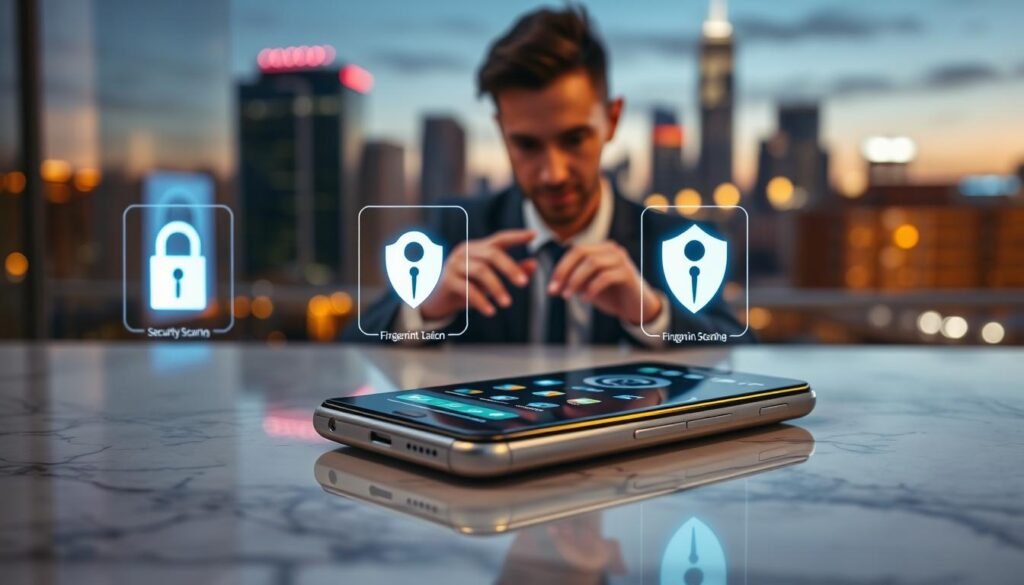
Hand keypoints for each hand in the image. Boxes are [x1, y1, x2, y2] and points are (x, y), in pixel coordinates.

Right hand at [419, 229, 537, 320]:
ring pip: (480, 271)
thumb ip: (511, 271)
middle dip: (510, 268)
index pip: (500, 238)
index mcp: (478, 248)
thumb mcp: (491, 279)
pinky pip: (467, 289)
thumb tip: (534, 264)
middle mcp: (466, 251)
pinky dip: (481, 301)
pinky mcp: (447, 280)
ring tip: (508, 304)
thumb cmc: (468, 286)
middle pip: (492, 254)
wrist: (437, 301)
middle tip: (524, 284)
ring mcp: (454, 264)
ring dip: (497, 288)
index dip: (516, 236)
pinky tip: (491, 312)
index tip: (534, 235)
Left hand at [548, 241, 661, 325]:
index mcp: (601, 249)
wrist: (638, 308)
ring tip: (567, 296)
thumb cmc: (612, 296)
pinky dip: (591, 288)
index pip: (576, 251)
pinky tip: (585, 299)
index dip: (561, 268)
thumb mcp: (589, 287)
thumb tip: (553, 286)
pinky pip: (605, 277)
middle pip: (582, 253)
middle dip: (565, 272)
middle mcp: (612, 250)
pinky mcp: (627, 274)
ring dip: (576, 280)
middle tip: (555, 290)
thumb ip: (574, 283)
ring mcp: (621, 260)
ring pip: (592, 263)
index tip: (551, 286)